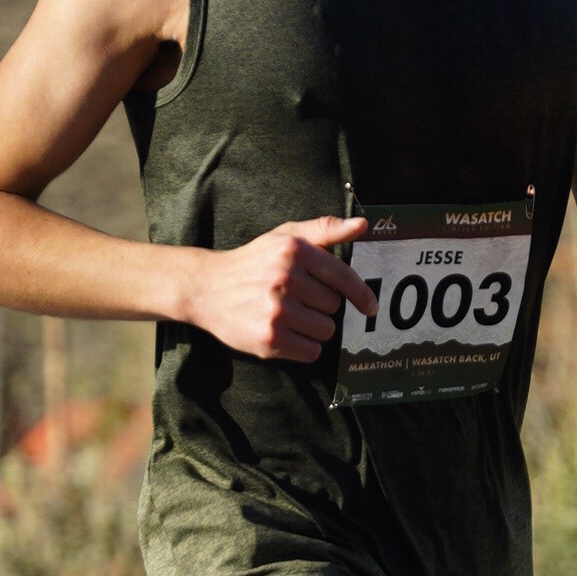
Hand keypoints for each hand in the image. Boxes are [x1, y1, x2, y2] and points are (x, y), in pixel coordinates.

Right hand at [181, 216, 376, 360]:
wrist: (205, 288)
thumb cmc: (253, 261)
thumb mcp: (285, 237)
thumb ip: (325, 230)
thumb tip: (362, 224)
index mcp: (294, 251)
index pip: (343, 277)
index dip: (362, 295)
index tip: (371, 307)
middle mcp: (286, 279)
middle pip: (334, 307)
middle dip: (322, 306)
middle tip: (297, 300)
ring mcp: (277, 311)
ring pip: (325, 330)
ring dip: (314, 328)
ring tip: (290, 316)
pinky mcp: (270, 339)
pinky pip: (311, 351)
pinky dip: (304, 346)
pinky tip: (286, 333)